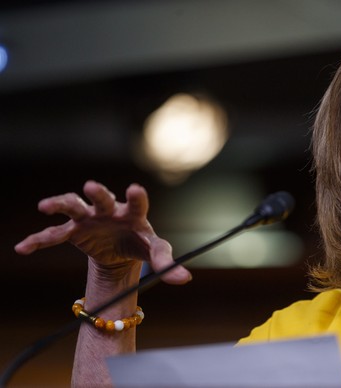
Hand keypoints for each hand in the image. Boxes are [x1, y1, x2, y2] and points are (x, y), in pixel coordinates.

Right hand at [15, 180, 190, 284]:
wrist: (120, 251)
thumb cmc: (140, 244)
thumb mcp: (154, 252)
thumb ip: (167, 263)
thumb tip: (185, 280)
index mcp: (133, 213)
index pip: (137, 203)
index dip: (136, 197)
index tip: (135, 190)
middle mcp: (109, 210)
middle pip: (102, 198)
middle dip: (97, 192)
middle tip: (90, 186)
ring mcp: (89, 218)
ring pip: (73, 206)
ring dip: (60, 204)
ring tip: (46, 206)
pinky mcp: (73, 231)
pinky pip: (53, 234)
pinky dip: (38, 240)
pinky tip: (22, 248)